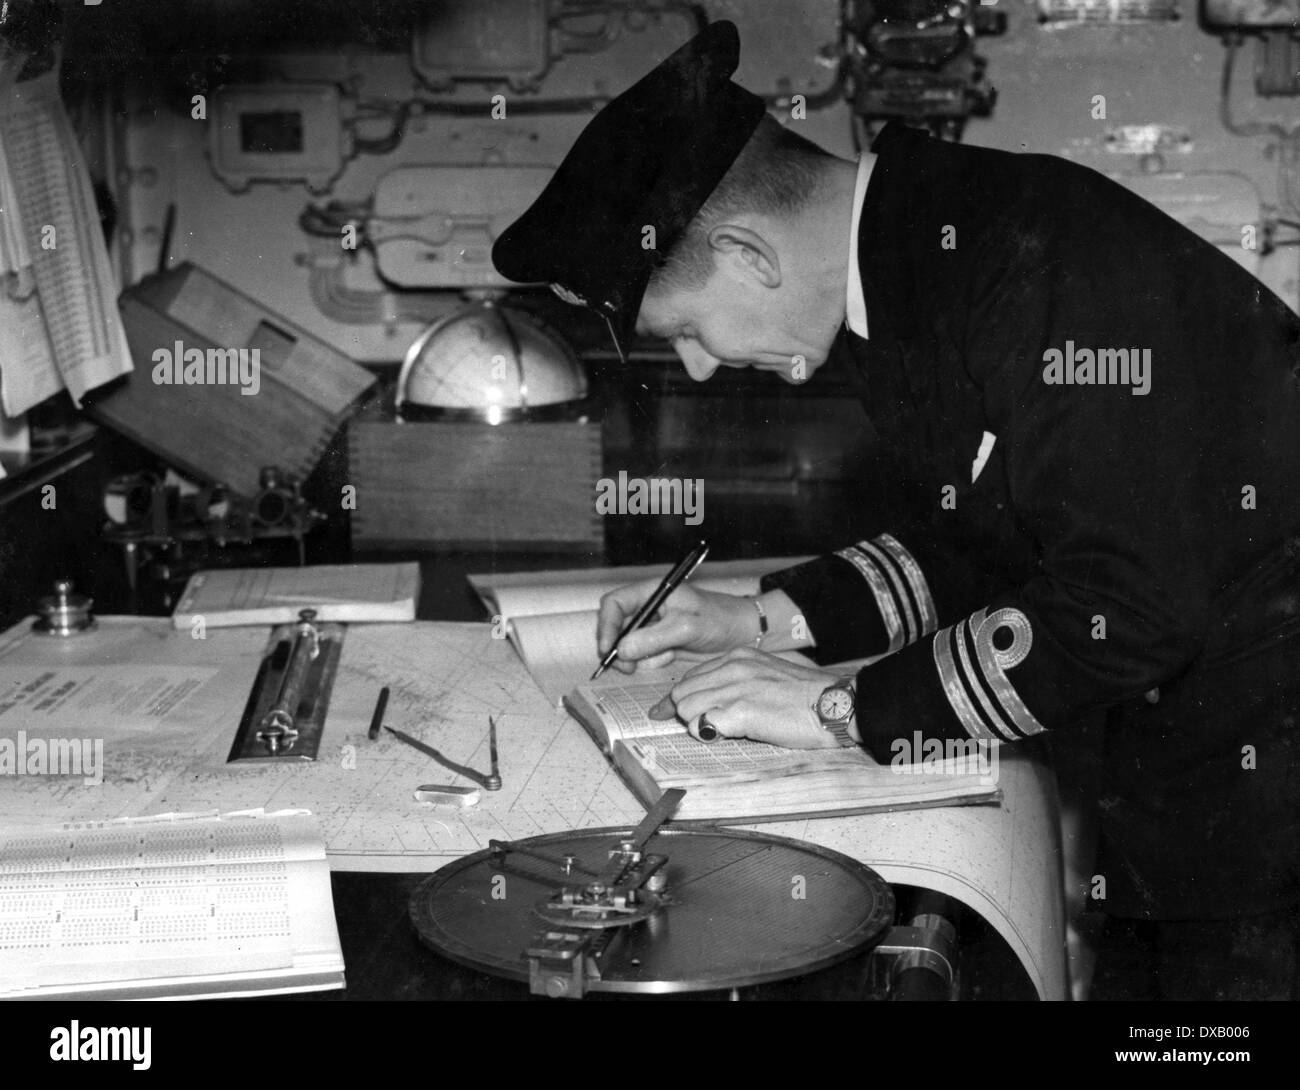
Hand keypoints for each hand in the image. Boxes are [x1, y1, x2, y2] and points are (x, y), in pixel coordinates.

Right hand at [596, 582, 758, 672]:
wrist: (743, 633)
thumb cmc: (721, 619)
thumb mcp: (687, 627)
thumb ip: (654, 638)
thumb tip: (622, 649)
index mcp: (654, 592)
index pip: (615, 603)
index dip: (607, 625)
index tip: (608, 649)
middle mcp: (650, 607)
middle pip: (616, 626)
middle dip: (618, 647)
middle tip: (627, 666)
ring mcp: (654, 626)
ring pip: (627, 644)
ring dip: (636, 657)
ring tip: (660, 658)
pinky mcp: (661, 642)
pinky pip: (643, 655)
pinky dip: (650, 661)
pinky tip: (670, 657)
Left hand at [660, 648, 846, 749]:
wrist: (833, 705)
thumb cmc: (803, 697)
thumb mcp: (764, 676)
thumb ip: (734, 682)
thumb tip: (708, 703)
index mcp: (737, 657)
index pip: (689, 676)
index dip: (676, 698)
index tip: (664, 712)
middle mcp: (732, 668)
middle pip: (681, 693)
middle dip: (687, 713)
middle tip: (708, 726)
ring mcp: (736, 688)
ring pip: (687, 709)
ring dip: (698, 725)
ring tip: (724, 730)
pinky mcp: (741, 711)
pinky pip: (703, 726)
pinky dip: (710, 734)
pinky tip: (730, 734)